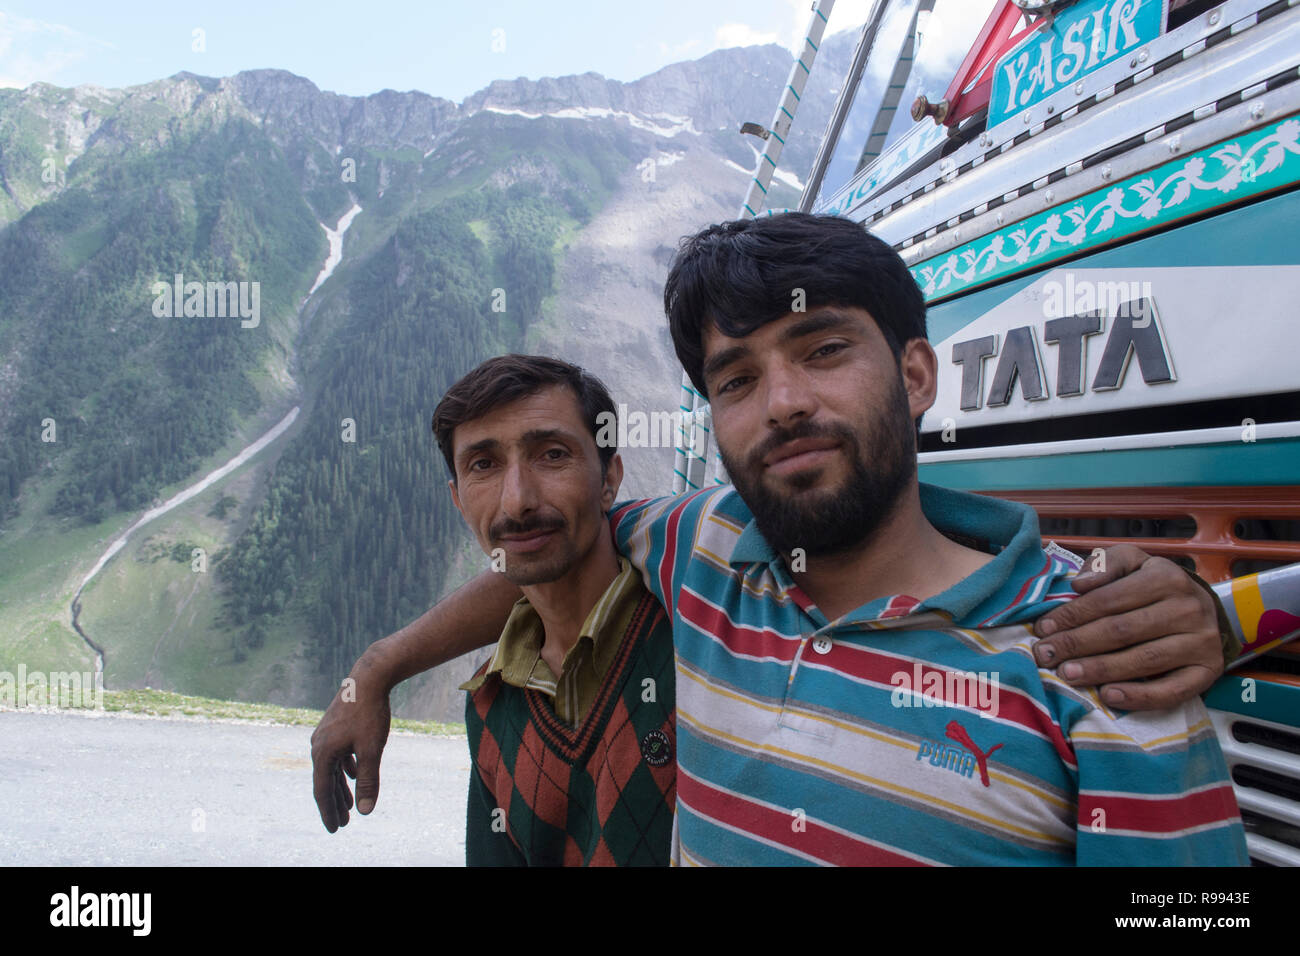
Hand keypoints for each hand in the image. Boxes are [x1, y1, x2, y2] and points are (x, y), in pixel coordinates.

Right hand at [311, 671, 391, 832]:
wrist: (370, 677)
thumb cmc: (370, 713)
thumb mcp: (371, 750)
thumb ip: (368, 781)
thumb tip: (366, 812)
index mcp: (322, 753)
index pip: (323, 791)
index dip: (328, 812)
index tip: (335, 830)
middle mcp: (318, 745)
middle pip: (325, 782)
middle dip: (335, 804)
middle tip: (343, 825)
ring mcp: (325, 735)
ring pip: (331, 768)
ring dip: (340, 788)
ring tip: (349, 806)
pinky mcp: (334, 727)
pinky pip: (337, 755)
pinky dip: (344, 768)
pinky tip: (352, 775)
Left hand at [1032, 544, 1223, 710]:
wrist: (1204, 610)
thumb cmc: (1155, 586)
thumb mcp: (1133, 562)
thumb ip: (1106, 565)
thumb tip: (1079, 584)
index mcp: (1166, 577)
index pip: (1109, 599)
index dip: (1072, 615)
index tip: (1042, 629)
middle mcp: (1188, 609)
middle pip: (1122, 631)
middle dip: (1077, 644)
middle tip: (1045, 655)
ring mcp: (1201, 643)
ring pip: (1143, 660)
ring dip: (1100, 670)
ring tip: (1066, 674)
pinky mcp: (1208, 672)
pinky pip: (1171, 691)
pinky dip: (1138, 696)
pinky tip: (1107, 696)